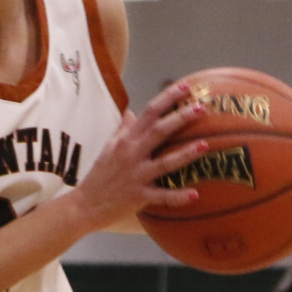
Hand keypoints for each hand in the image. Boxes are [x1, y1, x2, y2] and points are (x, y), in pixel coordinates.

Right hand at [65, 80, 209, 231]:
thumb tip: (131, 112)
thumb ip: (122, 130)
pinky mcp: (139, 197)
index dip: (168, 98)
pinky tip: (195, 195)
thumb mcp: (108, 147)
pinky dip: (178, 196)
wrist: (85, 205)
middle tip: (202, 108)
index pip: (149, 112)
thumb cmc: (100, 175)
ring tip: (205, 145)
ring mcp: (136, 176)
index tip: (186, 86)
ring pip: (164, 163)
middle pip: (159, 131)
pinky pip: (161, 197)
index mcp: (126, 140)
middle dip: (181, 118)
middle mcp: (132, 154)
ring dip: (185, 154)